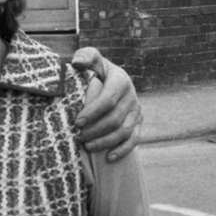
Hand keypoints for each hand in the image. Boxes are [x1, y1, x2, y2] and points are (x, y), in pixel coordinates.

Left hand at [70, 46, 142, 161]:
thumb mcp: (92, 59)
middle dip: (95, 130)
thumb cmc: (96, 71)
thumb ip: (85, 57)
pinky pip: (134, 140)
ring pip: (124, 131)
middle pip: (115, 118)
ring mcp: (136, 110)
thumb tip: (78, 62)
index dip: (92, 112)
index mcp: (120, 79)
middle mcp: (131, 95)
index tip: (77, 122)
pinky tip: (108, 158)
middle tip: (78, 137)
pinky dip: (122, 150)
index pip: (108, 99)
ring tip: (87, 146)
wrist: (110, 80)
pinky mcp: (138, 123)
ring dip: (105, 141)